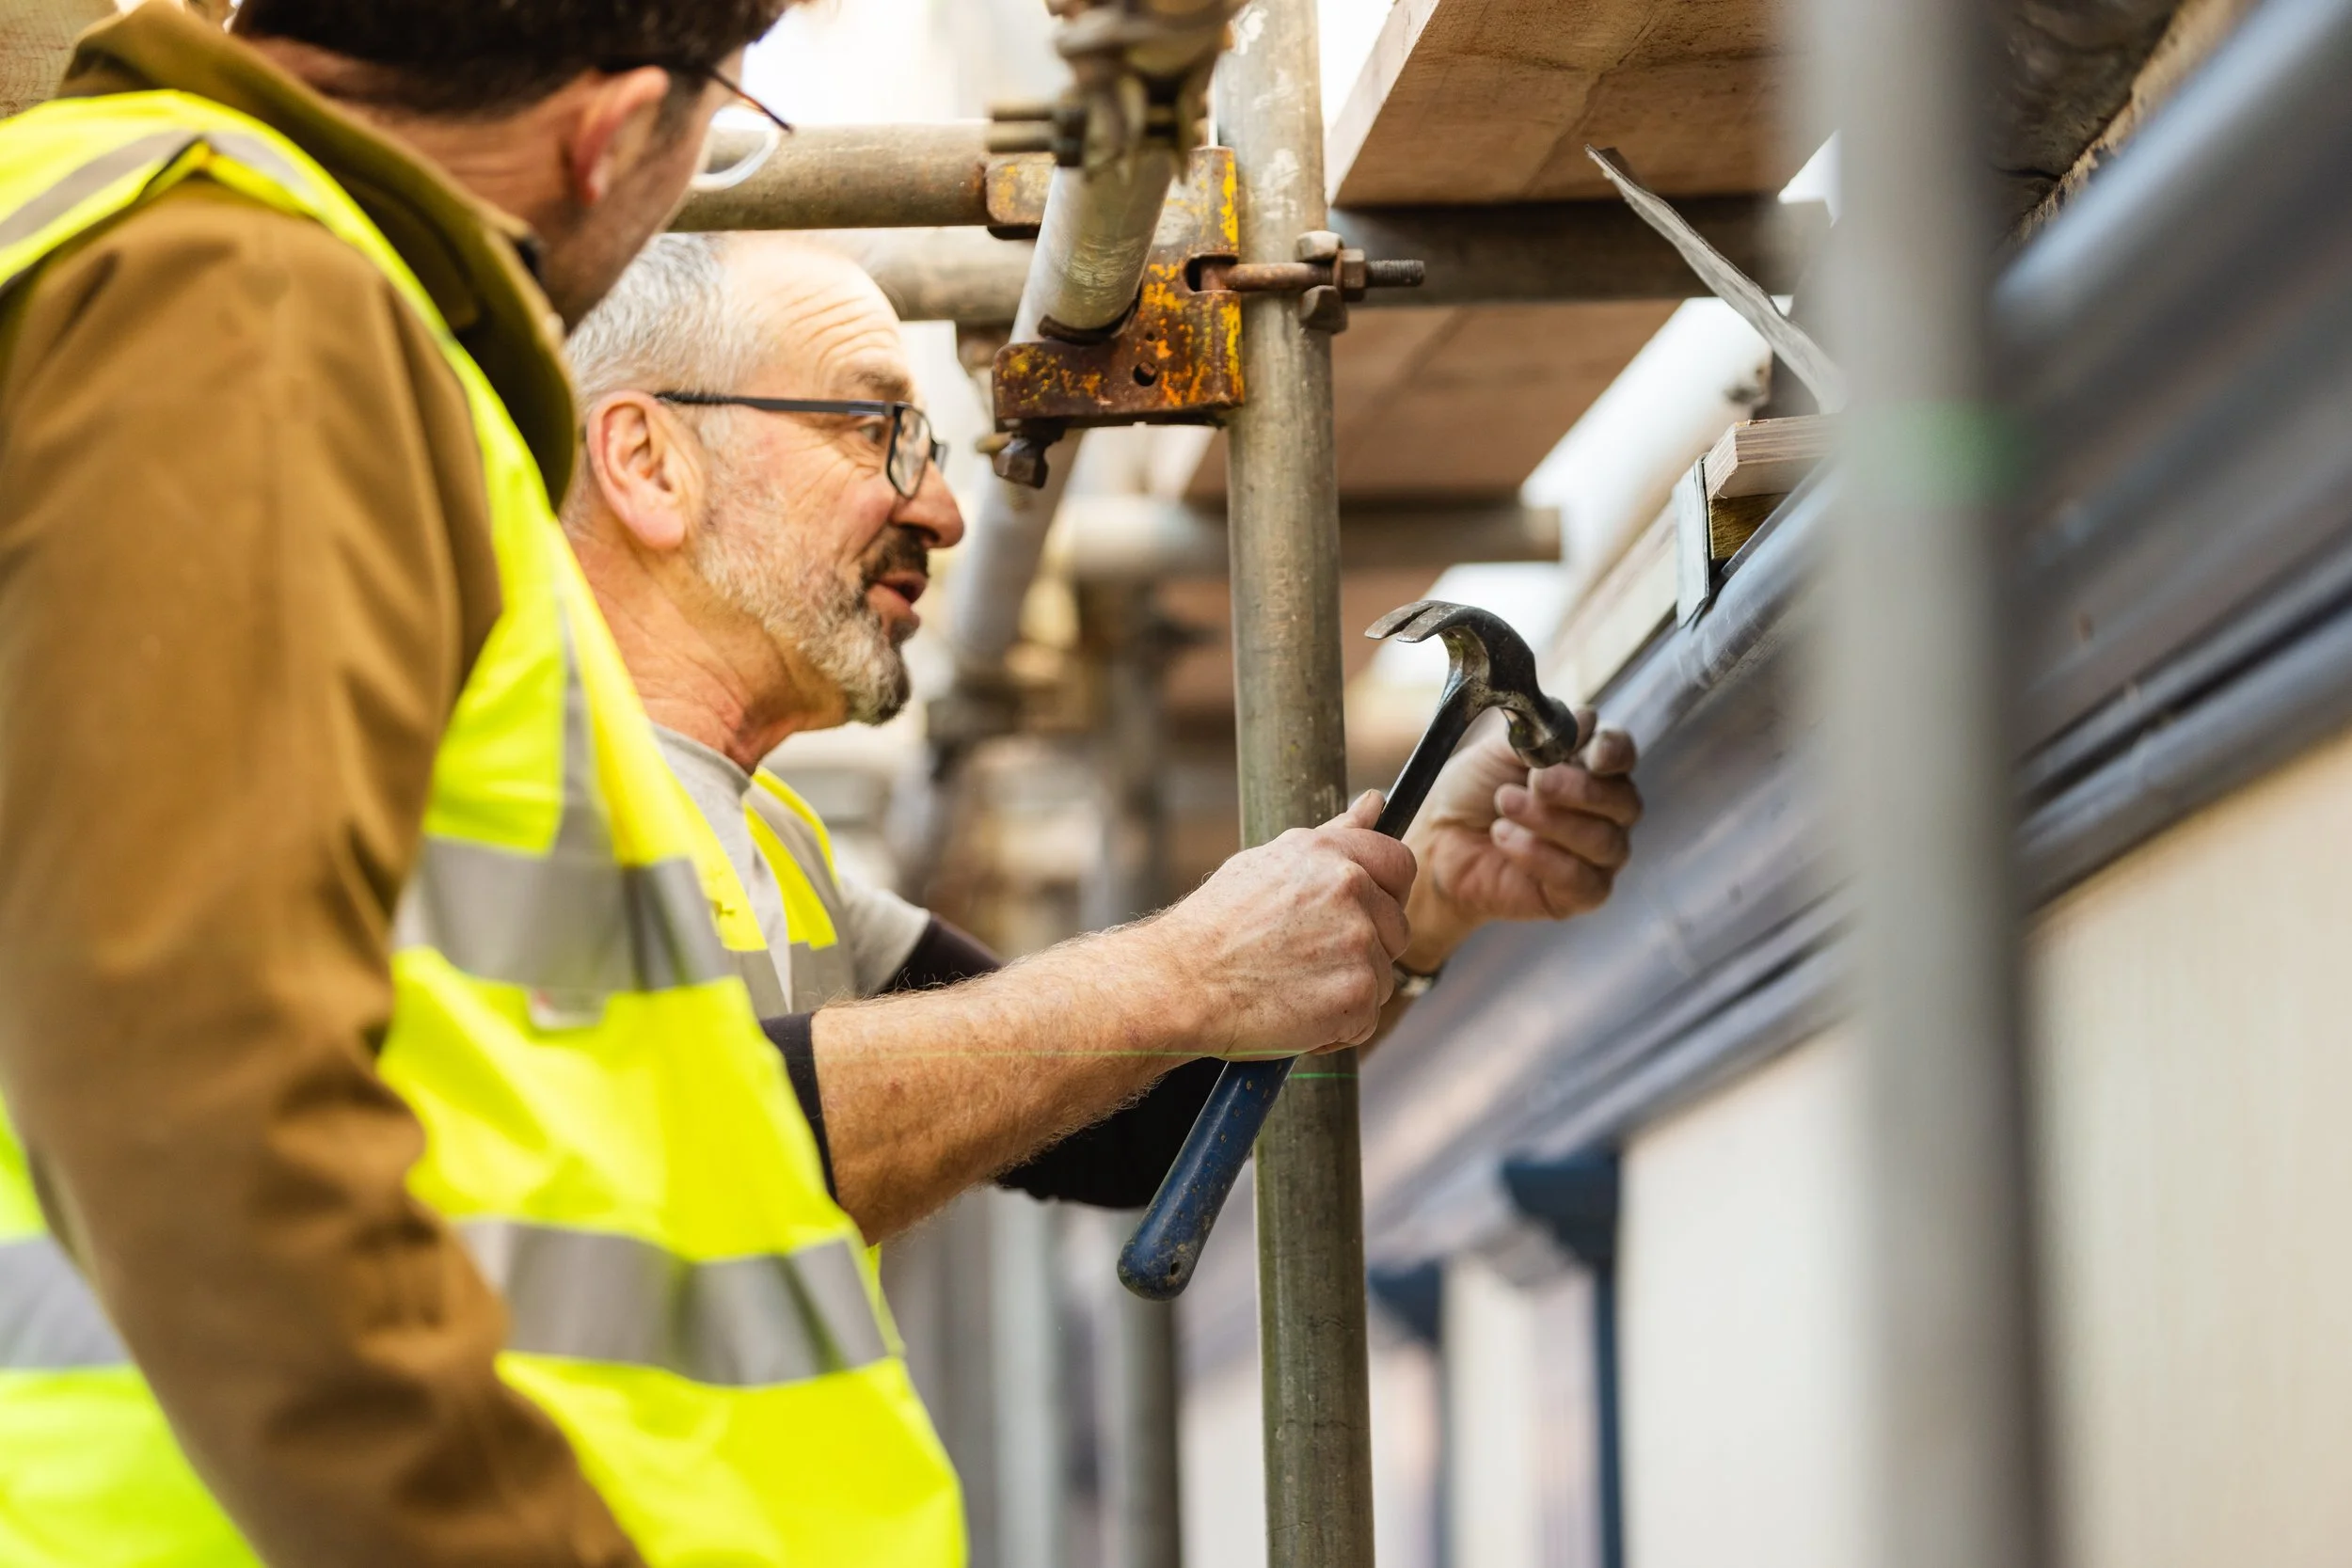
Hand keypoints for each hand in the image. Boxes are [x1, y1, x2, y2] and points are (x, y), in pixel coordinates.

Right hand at [1142, 792, 1416, 1058]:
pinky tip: (1294, 1013)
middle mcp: (1350, 889)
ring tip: (1292, 986)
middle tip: (1306, 960)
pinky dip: (1336, 1027)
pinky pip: (1366, 1017)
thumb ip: (1334, 836)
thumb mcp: (1271, 864)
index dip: (1385, 895)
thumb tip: (1375, 802)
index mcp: (1330, 853)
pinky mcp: (1357, 994)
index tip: (1358, 916)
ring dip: (1347, 989)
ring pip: (1382, 975)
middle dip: (1363, 948)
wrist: (1180, 985)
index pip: (1400, 865)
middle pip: (1396, 928)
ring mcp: (1359, 942)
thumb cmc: (1216, 928)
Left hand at [1398, 710, 1640, 970]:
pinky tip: (1505, 838)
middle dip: (1580, 789)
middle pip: (1623, 801)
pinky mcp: (1582, 893)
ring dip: (1551, 821)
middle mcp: (1605, 811)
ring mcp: (1598, 855)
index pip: (1622, 755)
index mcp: (1590, 767)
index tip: (1593, 752)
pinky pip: (1581, 879)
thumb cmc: (1472, 792)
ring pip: (1604, 841)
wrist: (1439, 840)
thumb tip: (1586, 721)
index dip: (1614, 752)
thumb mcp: (1499, 751)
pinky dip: (1540, 855)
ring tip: (1505, 805)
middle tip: (1536, 781)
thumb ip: (1541, 734)